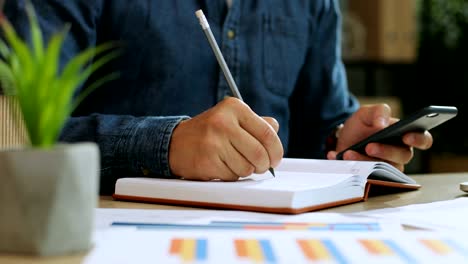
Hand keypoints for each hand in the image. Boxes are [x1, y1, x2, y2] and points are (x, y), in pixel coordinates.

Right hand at [169, 97, 283, 180]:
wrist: (175, 143)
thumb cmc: (210, 133)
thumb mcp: (232, 119)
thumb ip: (256, 123)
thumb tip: (275, 130)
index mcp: (234, 107)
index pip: (268, 133)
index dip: (276, 151)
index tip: (275, 159)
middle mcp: (223, 122)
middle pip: (260, 154)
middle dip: (263, 165)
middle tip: (260, 167)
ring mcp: (213, 142)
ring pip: (247, 168)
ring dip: (245, 171)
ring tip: (234, 162)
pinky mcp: (207, 161)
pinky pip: (232, 176)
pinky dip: (231, 175)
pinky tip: (221, 166)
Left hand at [327, 104, 432, 170]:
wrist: (343, 139)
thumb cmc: (361, 126)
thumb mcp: (366, 113)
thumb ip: (378, 111)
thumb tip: (383, 123)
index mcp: (404, 135)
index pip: (423, 139)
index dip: (419, 139)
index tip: (407, 137)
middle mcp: (400, 154)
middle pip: (403, 156)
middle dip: (386, 151)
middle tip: (370, 146)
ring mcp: (387, 168)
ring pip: (383, 169)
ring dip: (364, 161)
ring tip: (348, 154)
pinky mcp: (371, 177)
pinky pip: (365, 176)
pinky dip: (350, 166)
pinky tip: (337, 157)